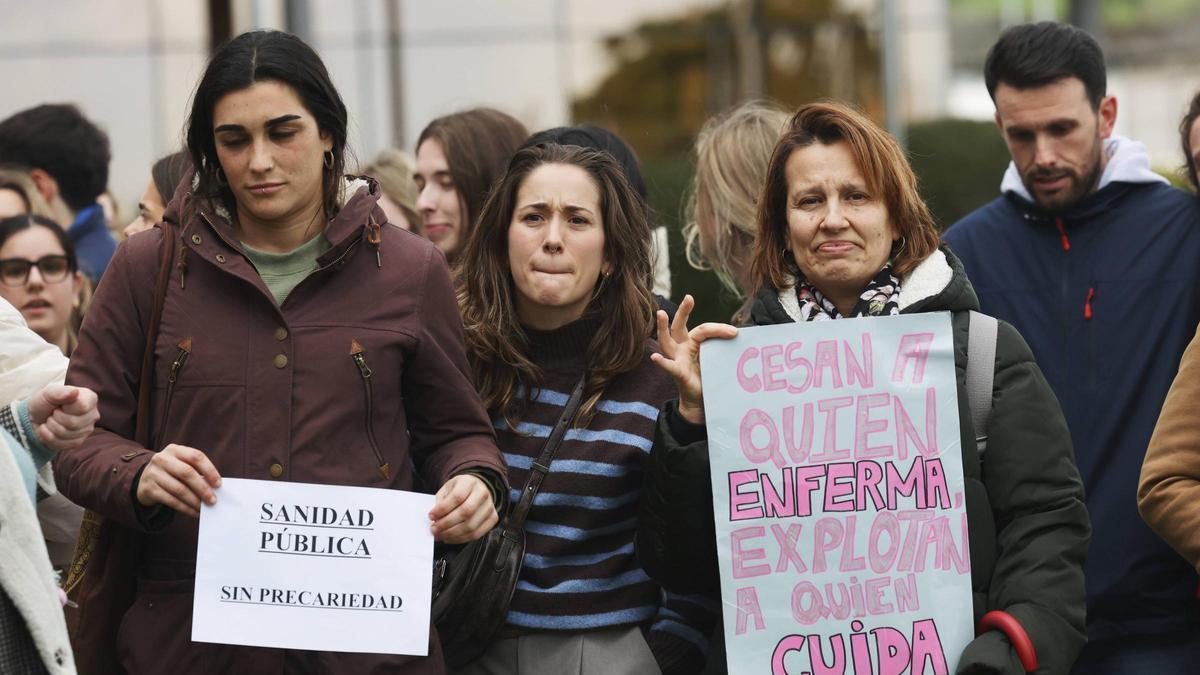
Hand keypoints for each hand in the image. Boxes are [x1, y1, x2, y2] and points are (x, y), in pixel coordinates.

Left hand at [26, 385, 99, 453]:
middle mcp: (92, 415)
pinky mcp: (78, 442)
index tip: (60, 404)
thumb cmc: (44, 402)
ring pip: (67, 434)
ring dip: (51, 428)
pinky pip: (62, 444)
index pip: (83, 407)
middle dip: (56, 419)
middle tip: (53, 413)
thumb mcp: (49, 392)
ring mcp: (86, 430)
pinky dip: (49, 437)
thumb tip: (75, 392)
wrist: (35, 417)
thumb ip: (61, 391)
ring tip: (50, 421)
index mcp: (89, 398)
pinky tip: (49, 430)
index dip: (66, 408)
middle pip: (74, 423)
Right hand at [135, 444, 220, 517]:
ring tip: (204, 508)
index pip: (196, 456)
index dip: (209, 470)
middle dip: (203, 488)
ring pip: (179, 489)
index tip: (218, 484)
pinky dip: (185, 508)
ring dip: (194, 501)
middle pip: (187, 473)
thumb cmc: (172, 472)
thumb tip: (215, 489)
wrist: (145, 480)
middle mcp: (162, 459)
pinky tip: (193, 512)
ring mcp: (153, 473)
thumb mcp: (181, 466)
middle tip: (213, 500)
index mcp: (175, 450)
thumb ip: (196, 472)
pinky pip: (170, 500)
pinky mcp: (148, 489)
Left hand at [429, 473, 497, 543]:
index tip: (431, 516)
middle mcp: (482, 493)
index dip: (443, 509)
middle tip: (434, 529)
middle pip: (465, 512)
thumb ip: (441, 501)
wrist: (477, 488)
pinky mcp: (492, 518)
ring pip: (471, 526)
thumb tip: (435, 519)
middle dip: (446, 524)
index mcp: (469, 482)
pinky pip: (477, 534)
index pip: (457, 496)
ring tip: (441, 535)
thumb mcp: (448, 489)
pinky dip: (461, 539)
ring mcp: (489, 506)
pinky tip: (451, 537)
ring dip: (452, 534)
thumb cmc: (461, 489)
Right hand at [649, 294, 737, 424]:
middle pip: (679, 326)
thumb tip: (746, 338)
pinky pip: (669, 367)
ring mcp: (677, 359)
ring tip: (661, 314)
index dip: (719, 329)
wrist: (701, 401)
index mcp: (693, 343)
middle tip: (689, 298)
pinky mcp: (677, 373)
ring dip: (663, 327)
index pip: (704, 329)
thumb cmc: (709, 377)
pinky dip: (662, 362)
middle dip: (683, 311)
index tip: (735, 333)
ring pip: (667, 340)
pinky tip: (655, 357)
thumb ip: (726, 349)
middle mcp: (682, 348)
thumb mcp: (719, 360)